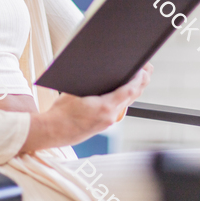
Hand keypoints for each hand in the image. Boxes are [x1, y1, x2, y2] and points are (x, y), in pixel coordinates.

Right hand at [20, 63, 152, 152]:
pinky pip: (119, 109)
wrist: (53, 131)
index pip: (129, 91)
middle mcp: (110, 116)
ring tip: (138, 78)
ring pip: (127, 104)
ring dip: (133, 91)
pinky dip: (124, 99)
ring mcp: (108, 122)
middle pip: (132, 97)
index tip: (143, 69)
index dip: (139, 79)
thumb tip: (101, 70)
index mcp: (104, 107)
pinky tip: (123, 91)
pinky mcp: (104, 124)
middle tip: (147, 70)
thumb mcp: (74, 91)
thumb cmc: (60, 112)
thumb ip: (91, 83)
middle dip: (140, 82)